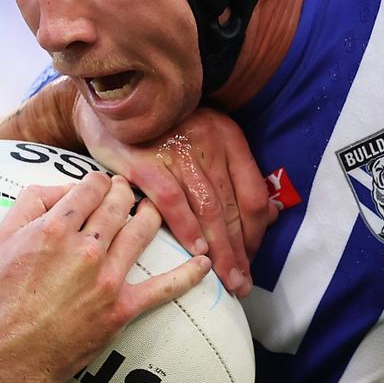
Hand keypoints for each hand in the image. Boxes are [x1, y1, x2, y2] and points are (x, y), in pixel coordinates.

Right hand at [0, 174, 209, 382]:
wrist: (7, 356)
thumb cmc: (1, 299)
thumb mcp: (1, 239)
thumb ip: (31, 203)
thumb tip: (65, 186)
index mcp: (54, 229)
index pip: (93, 186)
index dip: (100, 182)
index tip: (102, 186)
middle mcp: (84, 250)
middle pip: (121, 203)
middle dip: (127, 192)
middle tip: (128, 193)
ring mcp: (106, 279)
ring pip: (144, 229)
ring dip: (154, 214)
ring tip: (155, 210)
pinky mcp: (122, 308)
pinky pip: (165, 286)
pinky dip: (189, 273)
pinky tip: (204, 262)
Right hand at [74, 100, 276, 297]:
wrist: (111, 98)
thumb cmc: (164, 128)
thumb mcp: (208, 139)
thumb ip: (236, 174)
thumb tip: (271, 213)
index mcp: (229, 137)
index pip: (253, 193)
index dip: (256, 232)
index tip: (252, 260)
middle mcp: (209, 143)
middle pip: (232, 207)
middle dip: (239, 252)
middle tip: (243, 284)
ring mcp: (178, 152)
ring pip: (208, 209)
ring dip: (219, 250)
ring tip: (226, 281)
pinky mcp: (146, 162)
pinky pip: (172, 201)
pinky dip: (186, 229)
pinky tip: (195, 252)